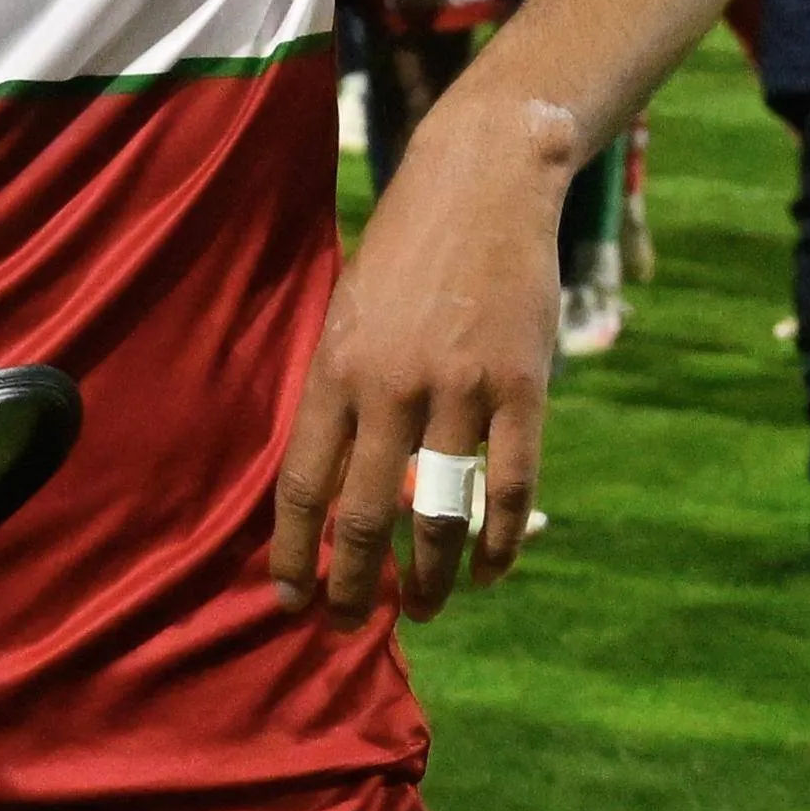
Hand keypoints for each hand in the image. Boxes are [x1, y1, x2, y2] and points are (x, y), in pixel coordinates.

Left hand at [269, 87, 565, 626]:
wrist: (480, 184)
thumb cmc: (404, 250)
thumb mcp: (348, 313)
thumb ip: (339, 392)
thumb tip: (326, 481)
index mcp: (334, 368)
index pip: (302, 484)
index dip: (293, 551)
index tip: (287, 597)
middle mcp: (390, 387)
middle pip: (366, 516)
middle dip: (352, 585)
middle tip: (345, 626)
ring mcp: (460, 391)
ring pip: (440, 515)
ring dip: (427, 578)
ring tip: (417, 612)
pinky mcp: (522, 391)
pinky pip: (509, 490)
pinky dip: (497, 544)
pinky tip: (485, 574)